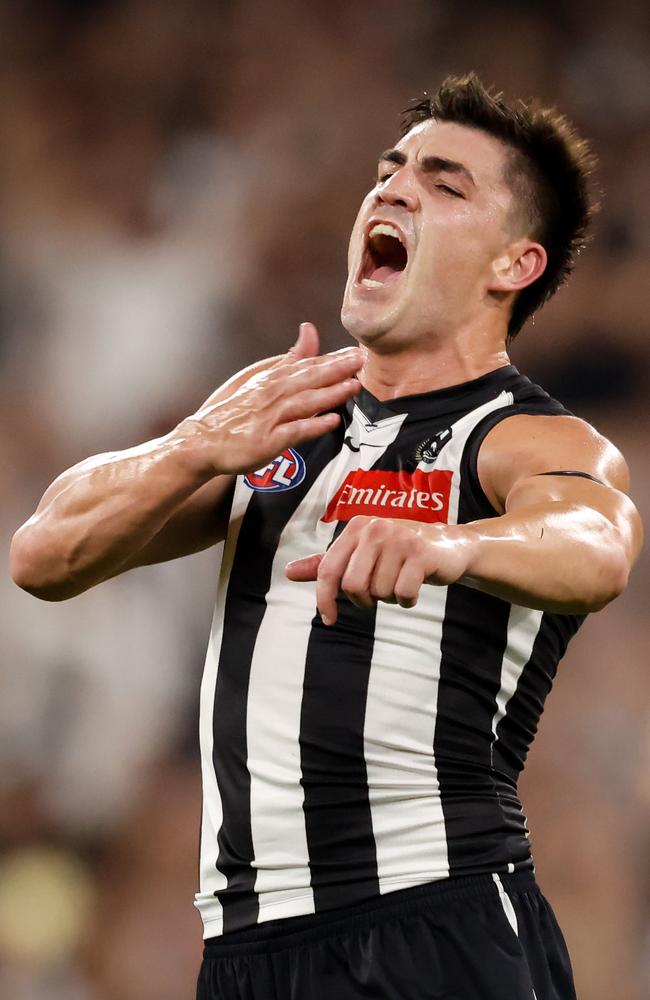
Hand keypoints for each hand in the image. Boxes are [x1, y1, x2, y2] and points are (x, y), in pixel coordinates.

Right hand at [176, 323, 363, 476]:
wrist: (202, 440)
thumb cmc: (231, 412)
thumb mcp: (257, 378)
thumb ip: (287, 358)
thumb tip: (309, 330)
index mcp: (270, 379)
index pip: (306, 365)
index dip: (332, 359)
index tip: (354, 352)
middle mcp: (271, 395)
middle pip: (308, 379)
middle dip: (336, 369)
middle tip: (360, 360)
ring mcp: (269, 418)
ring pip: (304, 402)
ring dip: (330, 393)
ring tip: (353, 386)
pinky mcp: (267, 441)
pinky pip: (293, 431)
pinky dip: (312, 425)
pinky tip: (331, 421)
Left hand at [286, 516, 472, 623]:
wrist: (449, 545)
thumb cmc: (399, 552)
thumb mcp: (361, 553)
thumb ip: (326, 563)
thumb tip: (287, 572)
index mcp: (357, 527)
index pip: (328, 568)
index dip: (324, 598)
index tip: (328, 619)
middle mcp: (375, 528)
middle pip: (352, 584)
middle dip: (363, 600)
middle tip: (376, 597)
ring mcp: (399, 539)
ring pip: (379, 591)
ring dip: (388, 598)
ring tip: (399, 584)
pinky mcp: (420, 554)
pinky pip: (402, 593)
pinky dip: (407, 600)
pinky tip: (413, 589)